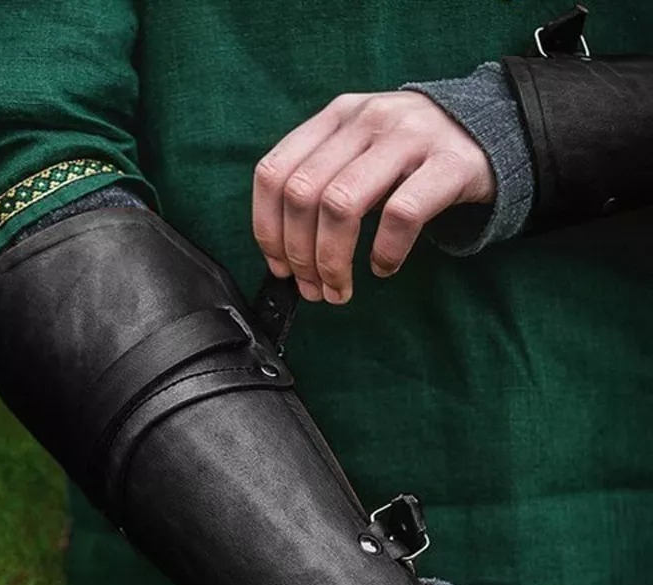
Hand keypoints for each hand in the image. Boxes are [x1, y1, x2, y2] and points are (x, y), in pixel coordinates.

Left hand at [252, 91, 495, 303]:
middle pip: (303, 194)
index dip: (268, 229)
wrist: (492, 130)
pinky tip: (383, 268)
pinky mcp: (448, 163)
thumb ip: (322, 184)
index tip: (279, 267)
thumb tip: (284, 253)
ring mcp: (408, 137)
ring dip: (333, 261)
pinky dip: (385, 252)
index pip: (274, 172)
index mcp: (335, 117)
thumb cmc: (412, 158)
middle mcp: (366, 120)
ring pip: (342, 205)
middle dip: (300, 254)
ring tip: (339, 289)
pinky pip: (401, 214)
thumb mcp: (360, 154)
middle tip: (312, 289)